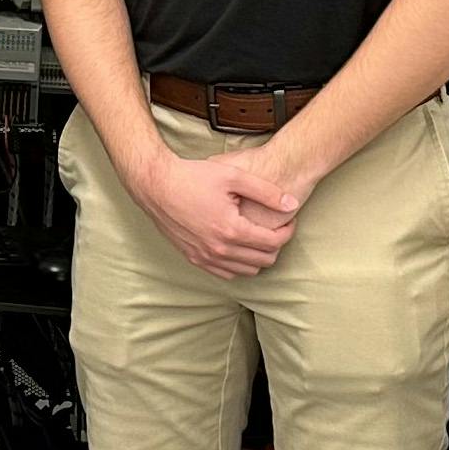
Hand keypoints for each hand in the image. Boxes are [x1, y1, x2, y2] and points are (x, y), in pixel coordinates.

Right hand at [122, 148, 302, 278]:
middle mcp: (218, 249)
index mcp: (231, 229)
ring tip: (258, 237)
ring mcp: (204, 256)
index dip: (288, 231)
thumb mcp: (234, 176)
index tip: (288, 219)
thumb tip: (292, 204)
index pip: (274, 242)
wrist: (156, 184)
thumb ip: (267, 192)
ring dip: (258, 257)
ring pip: (246, 271)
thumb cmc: (193, 176)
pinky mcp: (193, 258)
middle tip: (275, 228)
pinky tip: (238, 247)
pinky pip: (225, 273)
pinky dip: (238, 265)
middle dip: (276, 245)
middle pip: (264, 260)